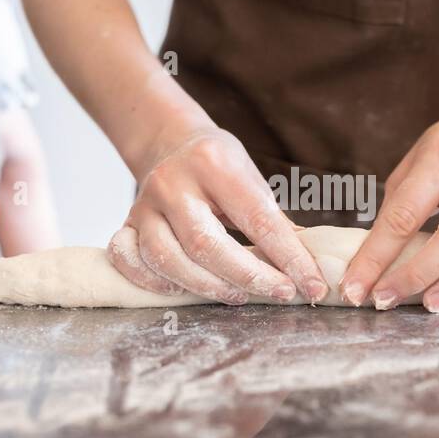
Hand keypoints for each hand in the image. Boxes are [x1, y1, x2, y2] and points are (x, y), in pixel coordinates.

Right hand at [107, 127, 329, 304]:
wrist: (170, 142)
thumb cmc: (219, 166)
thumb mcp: (251, 179)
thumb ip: (273, 221)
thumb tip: (308, 267)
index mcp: (214, 164)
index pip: (256, 219)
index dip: (288, 258)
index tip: (311, 284)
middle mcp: (173, 183)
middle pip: (206, 244)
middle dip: (248, 277)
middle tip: (279, 293)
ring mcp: (144, 204)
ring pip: (166, 258)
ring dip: (205, 286)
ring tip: (237, 295)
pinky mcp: (127, 222)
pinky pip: (127, 259)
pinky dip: (152, 282)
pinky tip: (180, 290)